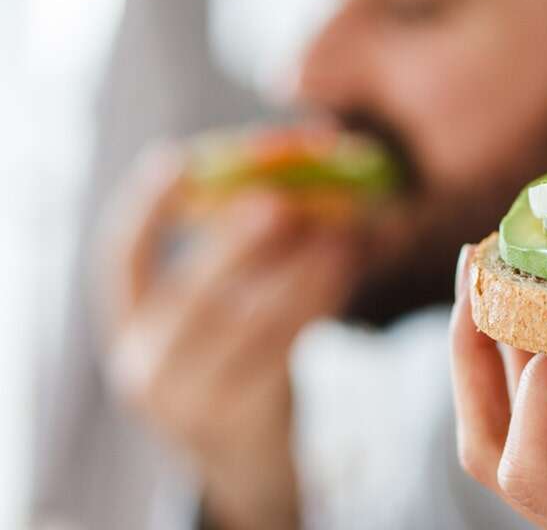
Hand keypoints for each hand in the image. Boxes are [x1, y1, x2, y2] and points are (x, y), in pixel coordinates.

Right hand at [99, 146, 357, 529]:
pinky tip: (350, 262)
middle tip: (284, 197)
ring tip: (343, 225)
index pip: (122, 262)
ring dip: (304, 265)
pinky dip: (323, 297)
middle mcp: (149, 365)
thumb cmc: (234, 366)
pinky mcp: (247, 415)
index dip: (147, 210)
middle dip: (239, 241)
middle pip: (193, 293)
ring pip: (254, 320)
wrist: (246, 464)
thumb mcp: (213, 321)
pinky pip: (289, 344)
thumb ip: (236, 262)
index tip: (176, 158)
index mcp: (130, 329)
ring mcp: (194, 399)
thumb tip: (293, 179)